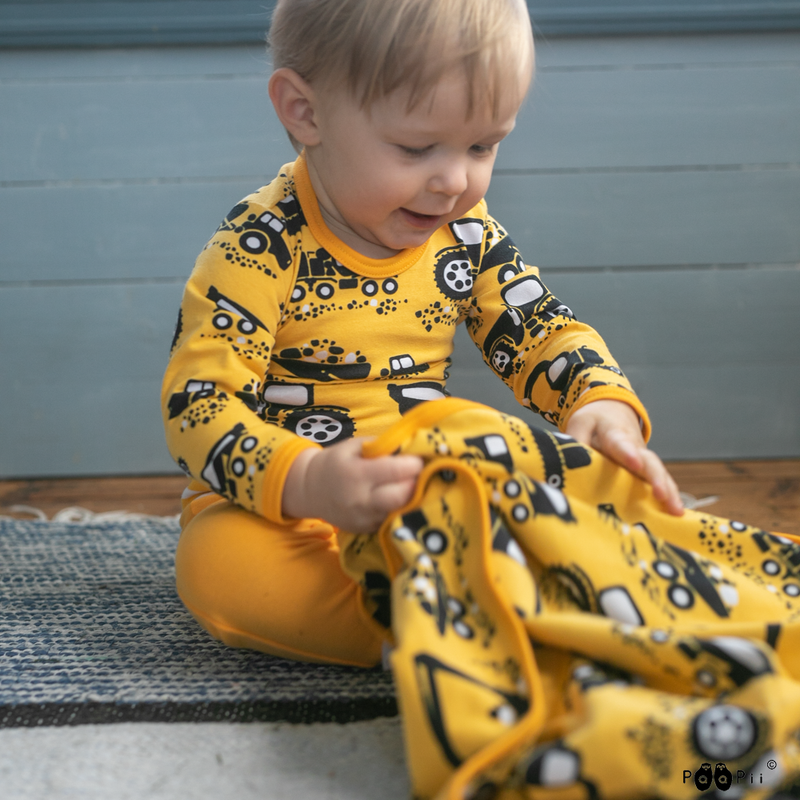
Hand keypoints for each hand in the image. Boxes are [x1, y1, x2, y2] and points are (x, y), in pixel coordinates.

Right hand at [282, 438, 423, 532]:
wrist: (310, 490)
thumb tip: (412, 446)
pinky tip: (399, 498)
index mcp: (357, 474)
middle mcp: (360, 499)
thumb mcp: (355, 446)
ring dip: (411, 498)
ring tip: (412, 485)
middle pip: (402, 496)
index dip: (414, 464)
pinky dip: (399, 509)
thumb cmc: (337, 462)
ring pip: (399, 511)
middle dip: (417, 483)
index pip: (396, 470)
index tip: (420, 459)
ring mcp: (363, 518)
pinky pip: (390, 519)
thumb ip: (382, 446)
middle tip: (420, 474)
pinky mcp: (366, 530)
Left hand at [565, 399, 683, 515]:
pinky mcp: (647, 472)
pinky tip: (676, 518)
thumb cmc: (595, 422)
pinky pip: (661, 484)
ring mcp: (644, 461)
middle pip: (649, 462)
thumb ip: (575, 442)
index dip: (627, 453)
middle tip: (663, 495)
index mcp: (615, 434)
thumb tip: (568, 465)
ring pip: (660, 475)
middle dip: (656, 479)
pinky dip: (669, 499)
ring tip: (677, 512)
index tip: (634, 462)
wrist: (613, 412)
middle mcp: (635, 448)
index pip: (621, 444)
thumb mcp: (580, 423)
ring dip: (670, 493)